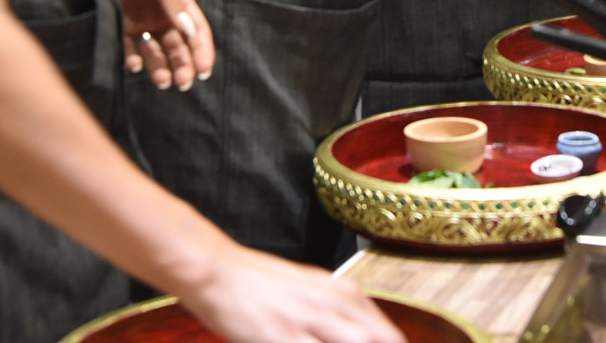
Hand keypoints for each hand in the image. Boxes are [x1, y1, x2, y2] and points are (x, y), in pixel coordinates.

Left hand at [95, 0, 214, 91]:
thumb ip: (172, 0)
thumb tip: (190, 30)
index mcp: (177, 0)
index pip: (196, 31)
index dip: (202, 52)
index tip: (203, 72)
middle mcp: (162, 14)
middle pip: (178, 46)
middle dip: (183, 65)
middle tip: (182, 83)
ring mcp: (140, 21)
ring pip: (156, 52)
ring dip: (160, 67)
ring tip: (161, 79)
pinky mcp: (119, 25)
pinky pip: (128, 49)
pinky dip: (132, 60)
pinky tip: (134, 64)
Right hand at [180, 245, 403, 342]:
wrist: (217, 271)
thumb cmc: (261, 282)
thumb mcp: (311, 288)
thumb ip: (341, 311)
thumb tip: (367, 334)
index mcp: (342, 293)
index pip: (387, 334)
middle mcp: (331, 304)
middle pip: (380, 339)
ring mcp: (307, 321)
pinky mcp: (282, 337)